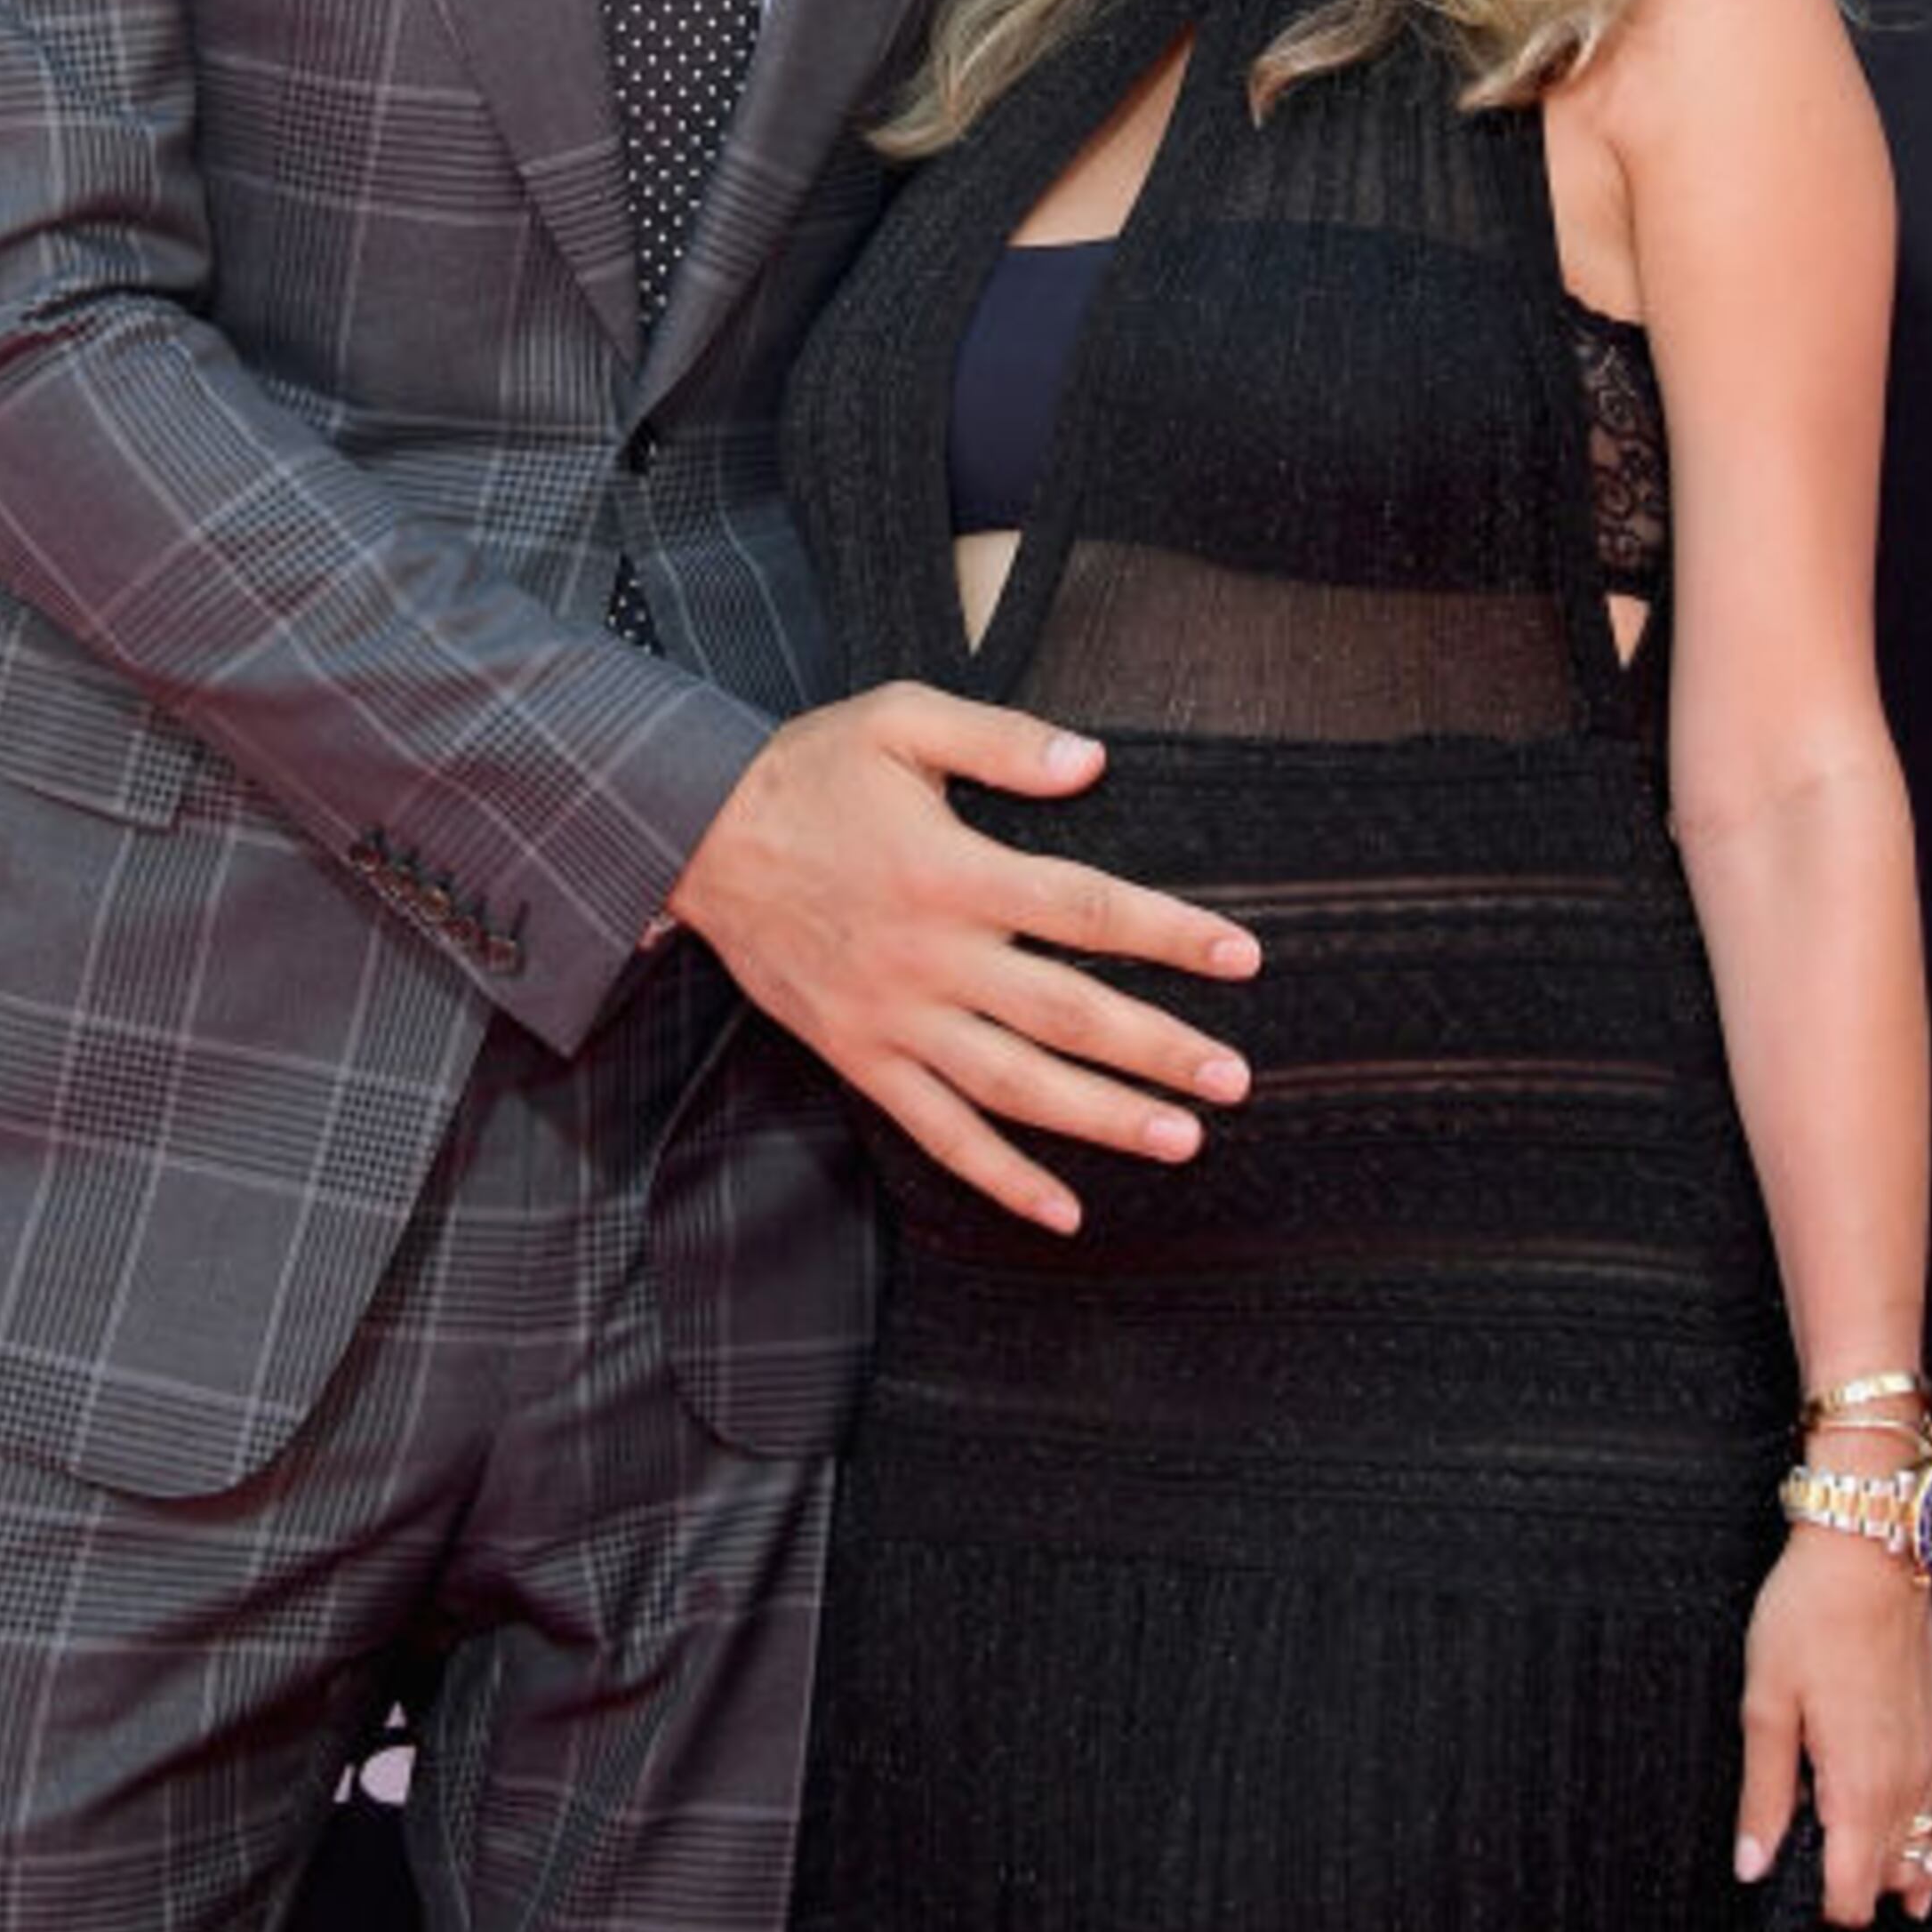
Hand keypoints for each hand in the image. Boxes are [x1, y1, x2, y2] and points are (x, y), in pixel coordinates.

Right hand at [666, 684, 1258, 1232]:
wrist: (689, 834)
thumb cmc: (806, 771)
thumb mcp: (899, 720)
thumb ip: (1000, 740)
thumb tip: (1091, 762)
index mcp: (953, 872)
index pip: (1088, 909)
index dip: (1171, 934)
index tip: (1242, 958)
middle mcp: (930, 957)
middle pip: (1067, 1013)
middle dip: (1158, 1050)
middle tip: (1233, 1079)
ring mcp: (893, 1017)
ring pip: (1014, 1085)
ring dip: (1102, 1119)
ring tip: (1181, 1140)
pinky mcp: (858, 1055)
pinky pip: (937, 1130)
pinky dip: (1000, 1179)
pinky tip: (1062, 1212)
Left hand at [1734, 1526, 1931, 1925]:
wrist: (1870, 1552)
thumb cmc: (1811, 1617)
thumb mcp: (1765, 1705)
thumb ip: (1762, 1795)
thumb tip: (1753, 1864)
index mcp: (1860, 1787)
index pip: (1855, 1895)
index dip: (1820, 1910)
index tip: (1788, 1901)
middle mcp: (1905, 1784)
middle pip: (1891, 1881)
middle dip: (1854, 1893)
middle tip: (1808, 1878)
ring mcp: (1929, 1759)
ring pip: (1923, 1852)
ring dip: (1893, 1872)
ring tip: (1854, 1878)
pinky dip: (1930, 1843)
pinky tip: (1916, 1858)